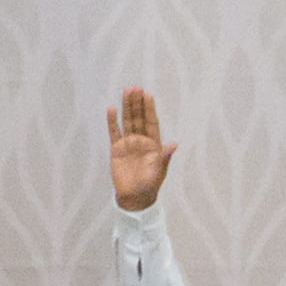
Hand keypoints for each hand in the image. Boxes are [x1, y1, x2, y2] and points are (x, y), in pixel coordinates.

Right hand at [106, 87, 176, 212]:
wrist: (134, 197)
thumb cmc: (150, 185)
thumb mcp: (159, 171)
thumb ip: (165, 157)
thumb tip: (175, 144)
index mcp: (154, 144)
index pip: (151, 122)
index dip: (150, 109)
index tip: (148, 95)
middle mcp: (141, 140)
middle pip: (138, 118)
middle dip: (137, 103)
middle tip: (136, 87)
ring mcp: (128, 144)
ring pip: (127, 121)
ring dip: (127, 107)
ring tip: (126, 92)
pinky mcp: (116, 149)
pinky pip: (113, 132)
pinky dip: (112, 121)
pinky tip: (111, 109)